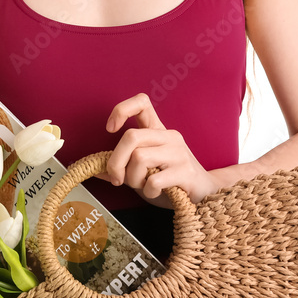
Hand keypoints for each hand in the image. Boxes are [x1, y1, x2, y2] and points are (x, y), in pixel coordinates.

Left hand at [93, 93, 220, 205]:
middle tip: (118, 179)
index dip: (121, 110)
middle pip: (131, 137)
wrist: (204, 195)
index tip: (110, 129)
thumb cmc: (169, 180)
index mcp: (158, 130)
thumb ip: (121, 166)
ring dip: (133, 179)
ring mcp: (179, 153)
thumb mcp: (141, 171)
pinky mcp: (186, 172)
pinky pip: (154, 180)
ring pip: (139, 157)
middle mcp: (169, 136)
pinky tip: (155, 193)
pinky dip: (148, 191)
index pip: (141, 102)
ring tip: (142, 186)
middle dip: (116, 161)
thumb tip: (93, 168)